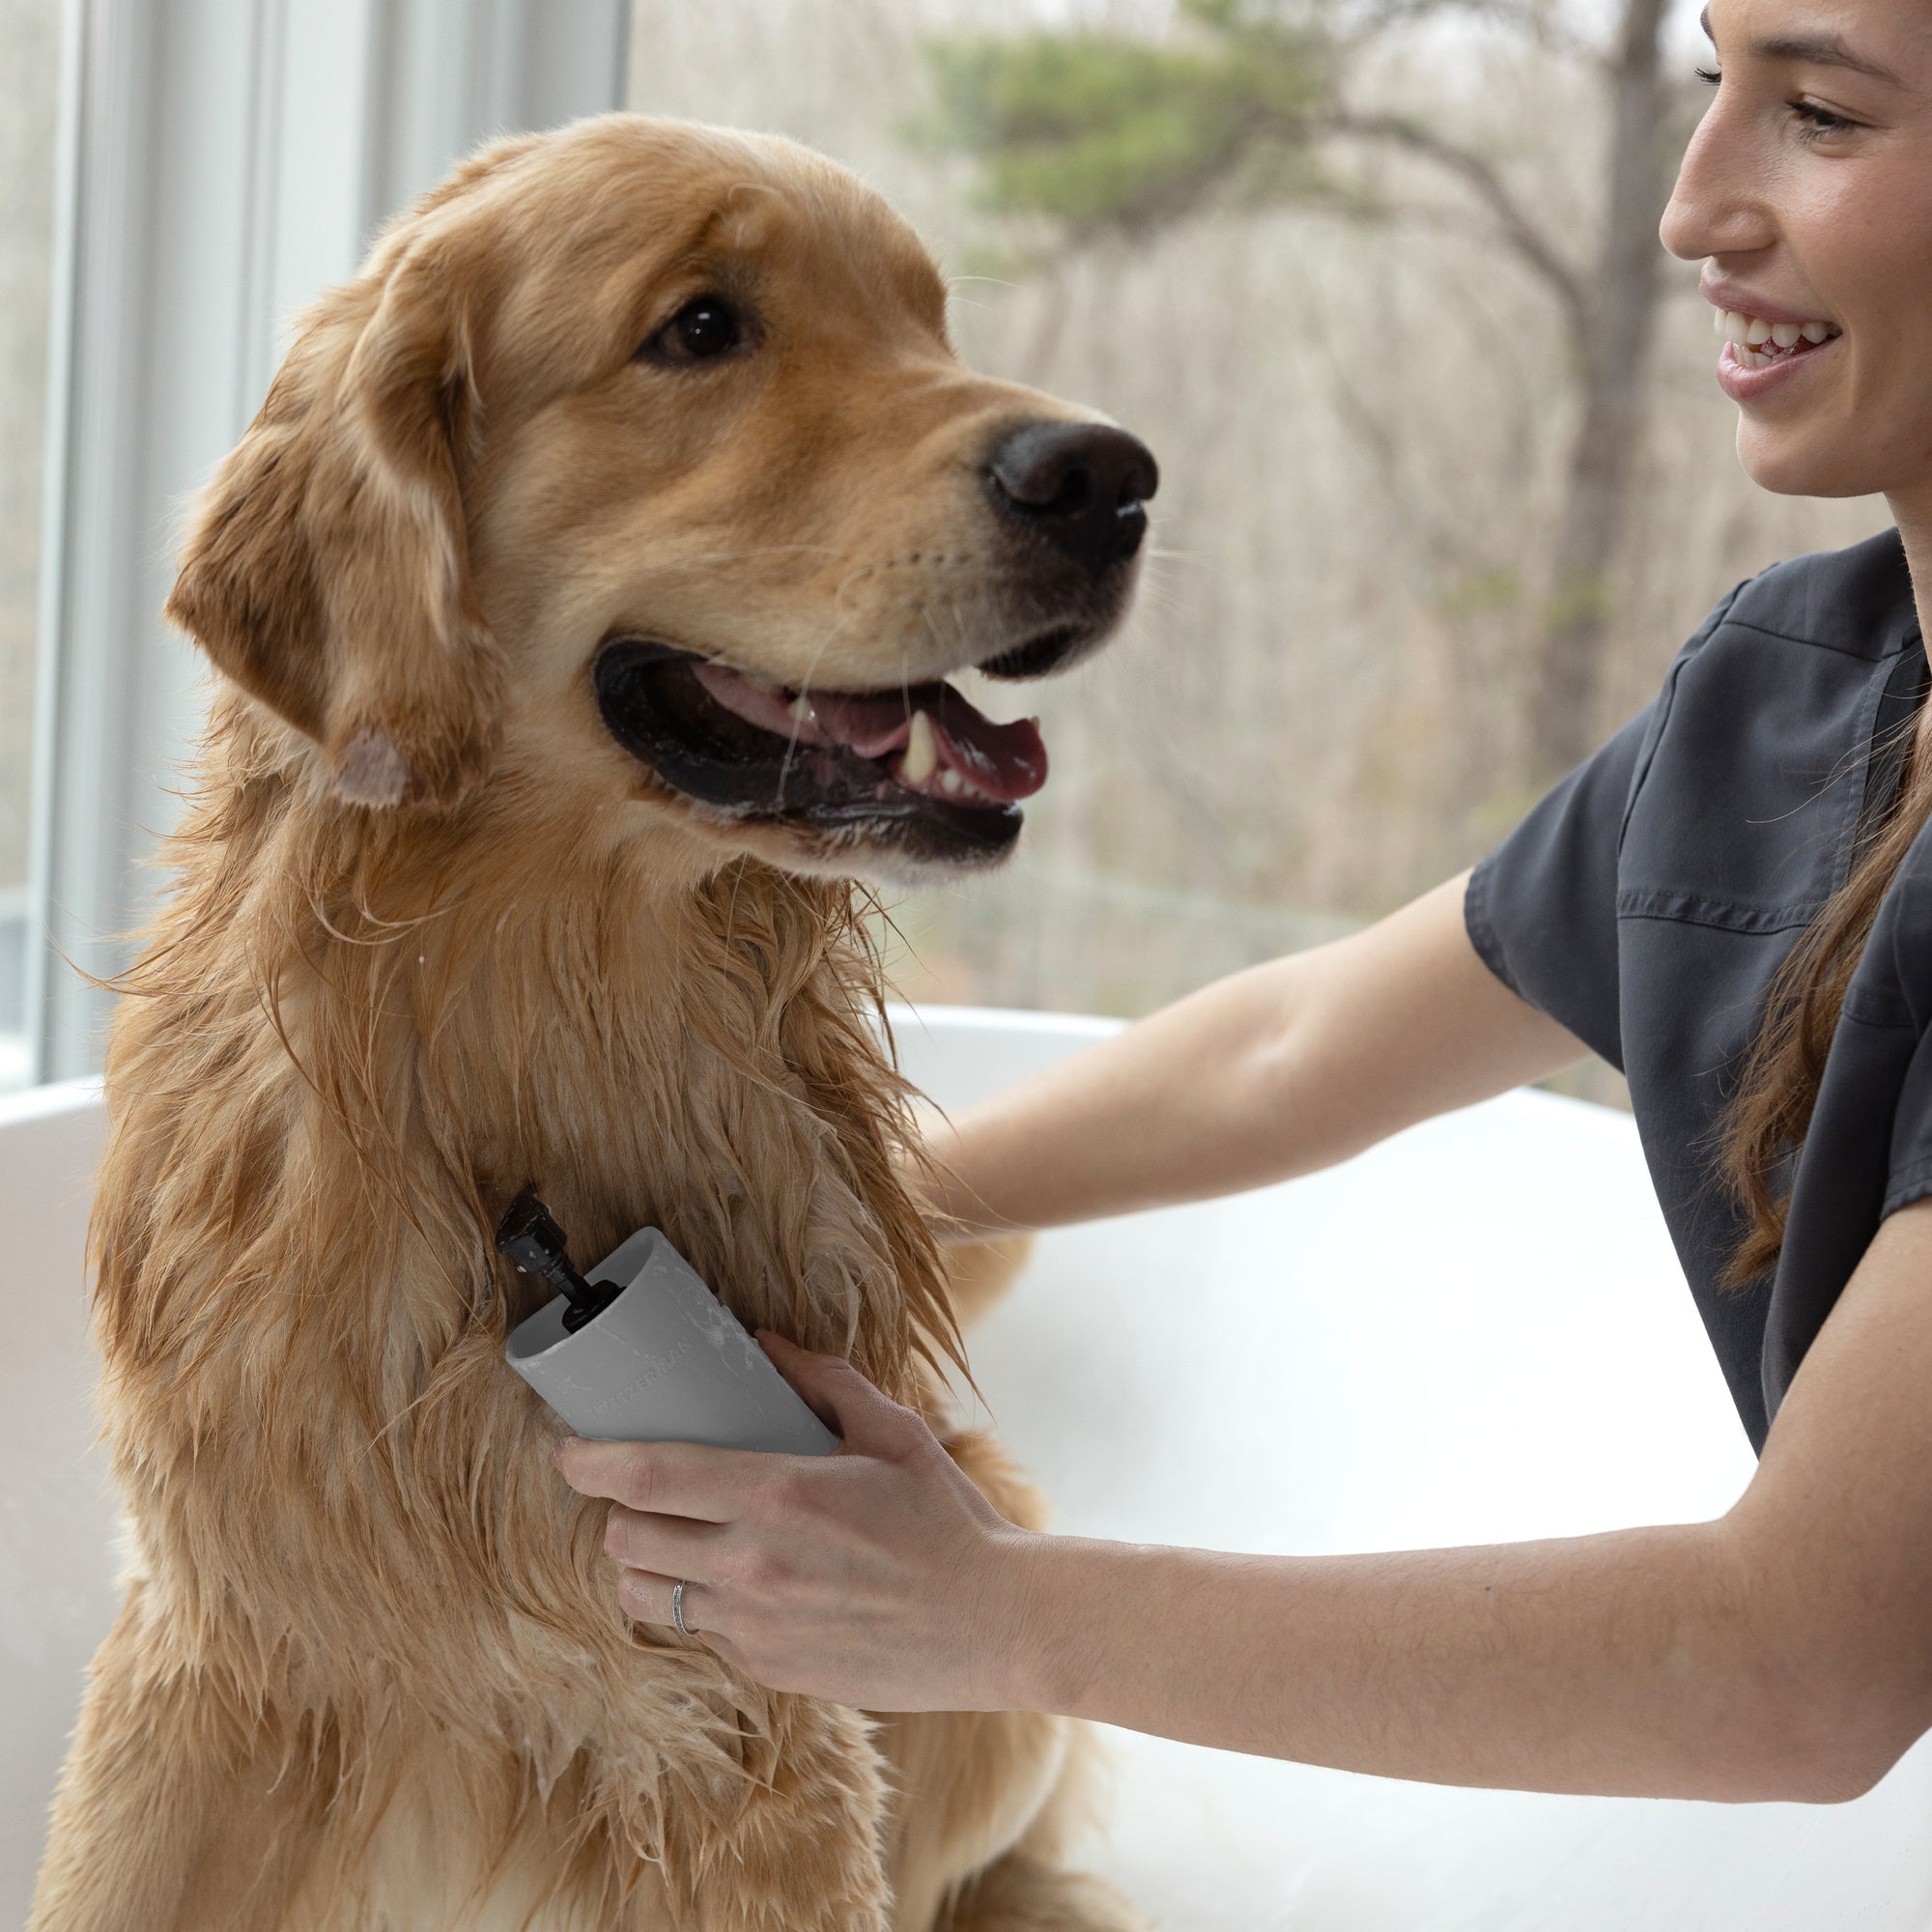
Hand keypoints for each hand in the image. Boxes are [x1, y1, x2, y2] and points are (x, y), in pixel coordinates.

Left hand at [552, 1333, 1041, 1709]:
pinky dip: (695, 1604)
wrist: (994, 1623)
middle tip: (634, 1492)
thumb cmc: (947, 1520)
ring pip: (645, 1596)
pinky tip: (732, 1581)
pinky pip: (698, 1633)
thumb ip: (823, 1381)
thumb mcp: (893, 1433)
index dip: (590, 1462)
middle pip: (625, 1540)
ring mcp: (755, 1626)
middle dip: (614, 1512)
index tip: (566, 1449)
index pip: (648, 1478)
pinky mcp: (768, 1670)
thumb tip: (766, 1343)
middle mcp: (753, 1565)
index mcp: (779, 1495)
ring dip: (641, 1564)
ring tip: (668, 1539)